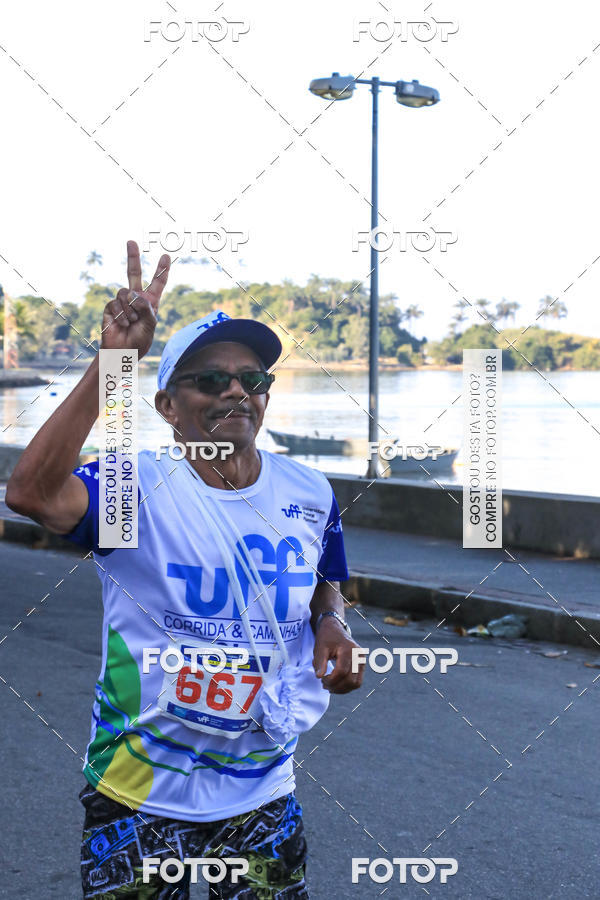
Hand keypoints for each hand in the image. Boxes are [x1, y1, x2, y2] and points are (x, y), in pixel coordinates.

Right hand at [101, 240, 170, 356]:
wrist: (123, 352)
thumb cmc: (140, 340)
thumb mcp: (150, 324)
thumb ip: (146, 307)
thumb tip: (132, 294)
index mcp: (150, 302)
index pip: (157, 283)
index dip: (162, 270)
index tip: (166, 256)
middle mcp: (136, 298)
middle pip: (133, 273)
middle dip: (132, 257)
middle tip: (131, 241)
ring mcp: (122, 302)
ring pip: (125, 293)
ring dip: (130, 309)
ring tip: (132, 322)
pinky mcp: (110, 307)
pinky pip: (116, 304)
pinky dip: (122, 315)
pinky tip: (123, 325)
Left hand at [313, 617, 364, 693]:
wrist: (334, 629)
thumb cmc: (326, 638)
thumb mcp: (320, 647)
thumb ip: (319, 662)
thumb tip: (319, 677)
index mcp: (349, 649)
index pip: (342, 671)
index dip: (331, 680)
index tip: (321, 679)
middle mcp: (359, 655)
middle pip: (350, 680)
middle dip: (336, 686)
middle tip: (324, 685)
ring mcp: (362, 661)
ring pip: (355, 684)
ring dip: (342, 689)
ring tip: (329, 686)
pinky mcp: (361, 665)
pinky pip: (357, 682)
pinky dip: (346, 687)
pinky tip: (336, 685)